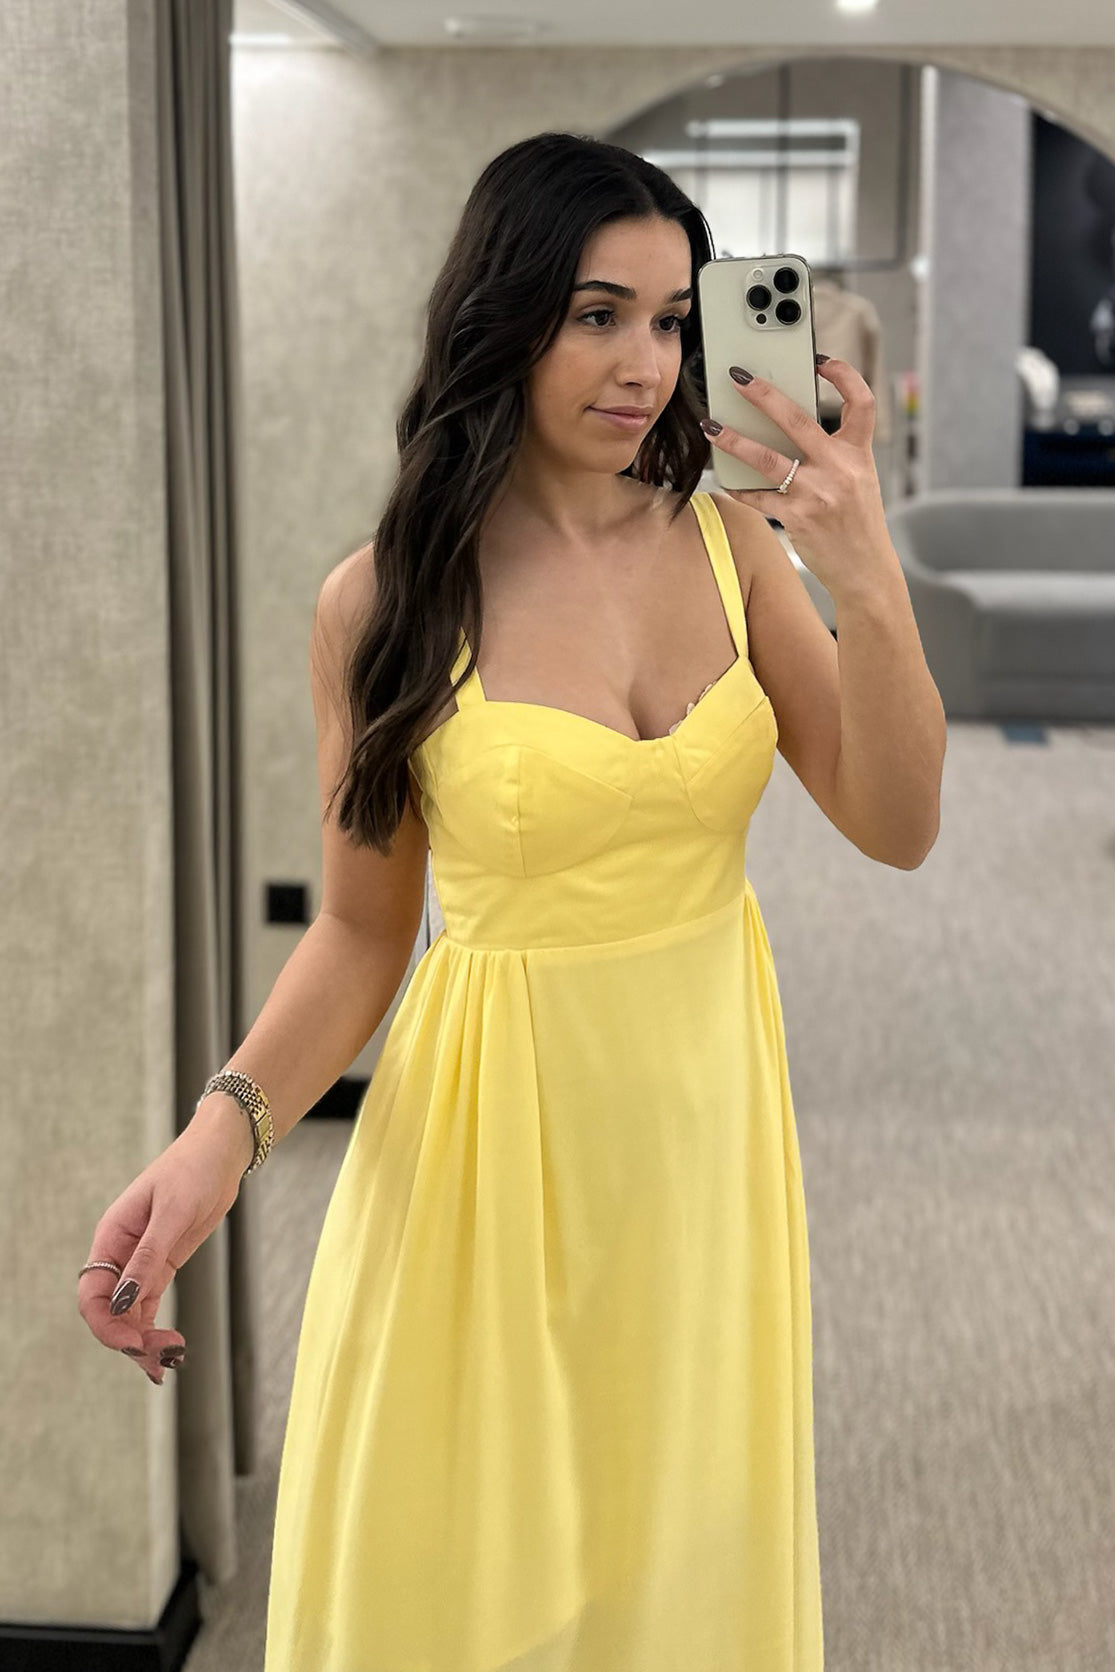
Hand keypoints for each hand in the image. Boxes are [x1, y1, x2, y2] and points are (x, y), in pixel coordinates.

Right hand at [77, 1124, 245, 1384]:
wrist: (220, 1155)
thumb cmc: (192, 1171)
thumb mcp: (172, 1213)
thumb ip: (147, 1258)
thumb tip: (122, 1303)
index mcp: (111, 1237)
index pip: (93, 1294)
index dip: (106, 1325)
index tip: (134, 1344)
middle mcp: (120, 1254)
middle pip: (109, 1311)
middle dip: (128, 1339)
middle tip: (161, 1359)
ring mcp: (140, 1263)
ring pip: (129, 1315)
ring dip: (143, 1342)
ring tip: (169, 1363)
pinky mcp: (162, 1266)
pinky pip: (148, 1307)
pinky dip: (154, 1330)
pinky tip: (169, 1352)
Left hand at [702, 357, 895, 597]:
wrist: (866, 571)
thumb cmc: (858, 524)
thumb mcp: (860, 481)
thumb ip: (834, 454)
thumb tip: (790, 429)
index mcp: (859, 454)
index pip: (861, 402)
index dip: (843, 375)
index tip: (820, 360)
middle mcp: (840, 469)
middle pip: (798, 420)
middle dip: (764, 394)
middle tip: (738, 377)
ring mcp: (817, 493)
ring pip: (767, 458)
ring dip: (734, 440)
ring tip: (710, 427)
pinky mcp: (797, 517)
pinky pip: (759, 497)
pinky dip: (740, 488)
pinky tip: (725, 479)